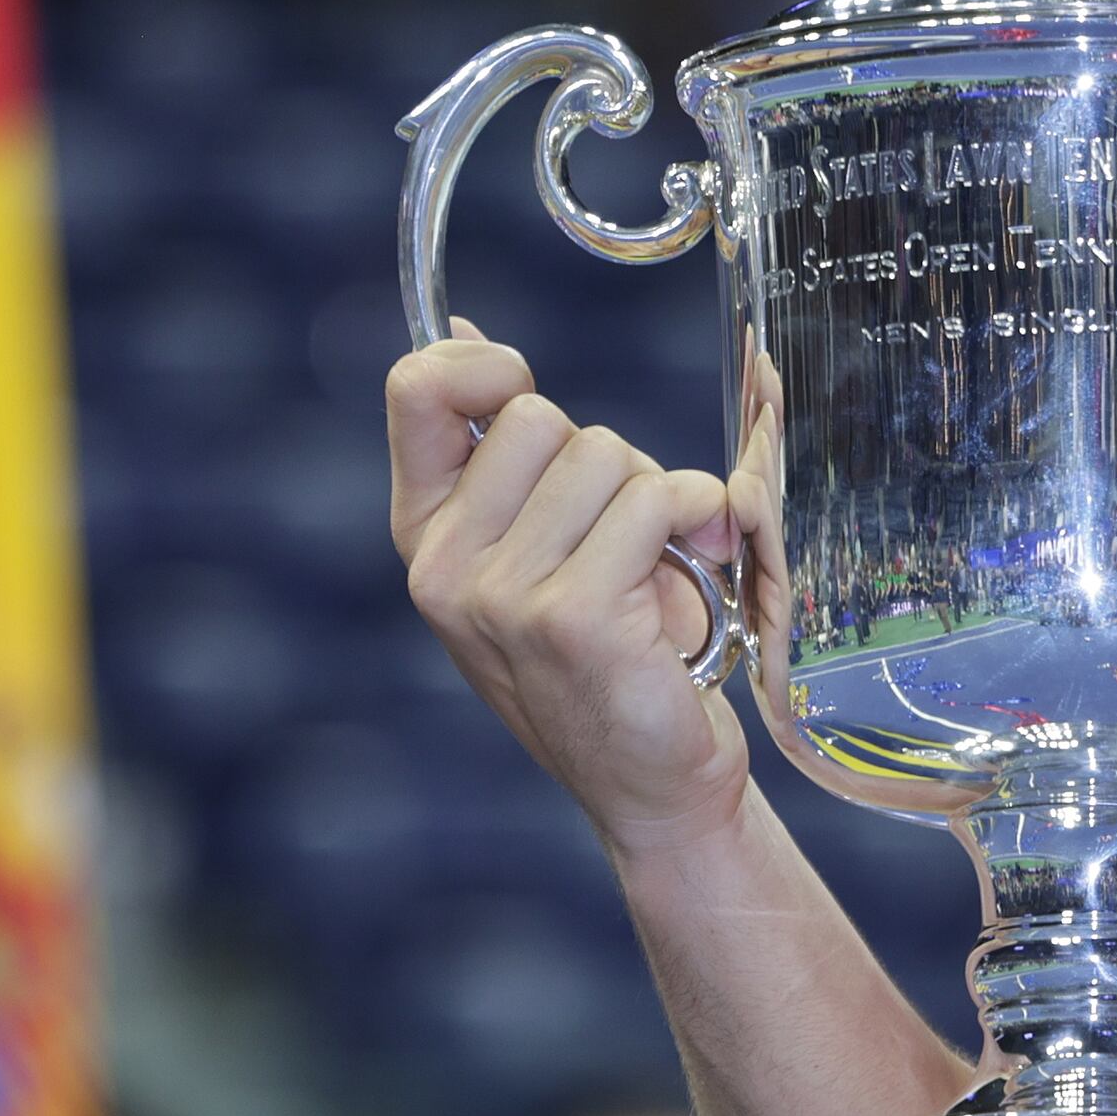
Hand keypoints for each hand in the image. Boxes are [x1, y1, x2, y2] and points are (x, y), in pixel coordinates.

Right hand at [387, 323, 748, 855]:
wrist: (656, 780)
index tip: (524, 386)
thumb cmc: (617, 653)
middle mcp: (445, 567)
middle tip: (625, 541)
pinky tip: (695, 582)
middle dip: (610, 464)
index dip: (483, 365)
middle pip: (545, 418)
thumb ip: (509, 458)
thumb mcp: (543, 547)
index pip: (417, 393)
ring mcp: (502, 595)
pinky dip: (699, 523)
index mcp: (427, 538)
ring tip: (659, 573)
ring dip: (661, 501)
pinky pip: (658, 500)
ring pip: (608, 457)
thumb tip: (462, 335)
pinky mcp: (573, 615)